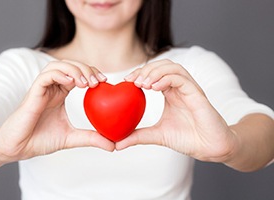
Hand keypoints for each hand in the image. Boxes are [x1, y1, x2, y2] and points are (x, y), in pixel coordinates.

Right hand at [0, 60, 114, 162]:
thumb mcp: (72, 138)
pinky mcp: (32, 93)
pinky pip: (46, 75)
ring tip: (86, 82)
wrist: (18, 148)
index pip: (78, 74)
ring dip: (74, 69)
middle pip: (70, 65)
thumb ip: (91, 138)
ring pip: (57, 66)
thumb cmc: (40, 140)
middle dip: (86, 69)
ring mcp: (42, 89)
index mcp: (60, 93)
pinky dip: (60, 74)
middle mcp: (52, 88)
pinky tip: (72, 83)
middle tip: (99, 81)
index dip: (91, 73)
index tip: (104, 82)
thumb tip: (113, 146)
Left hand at [116, 59, 237, 162]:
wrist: (210, 148)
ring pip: (173, 67)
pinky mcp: (198, 94)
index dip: (139, 73)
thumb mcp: (157, 135)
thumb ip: (138, 136)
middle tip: (132, 81)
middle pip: (162, 65)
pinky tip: (154, 87)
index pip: (154, 74)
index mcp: (171, 93)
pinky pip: (182, 79)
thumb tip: (117, 144)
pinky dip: (166, 79)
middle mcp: (180, 87)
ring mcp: (190, 89)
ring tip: (142, 84)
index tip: (126, 81)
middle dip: (145, 69)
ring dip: (155, 71)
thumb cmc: (188, 139)